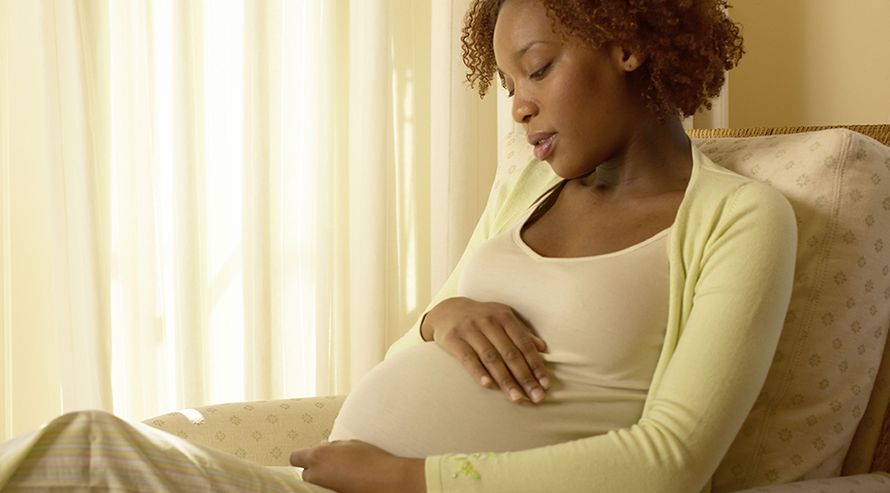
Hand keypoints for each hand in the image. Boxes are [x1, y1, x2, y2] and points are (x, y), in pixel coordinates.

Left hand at [290, 440, 424, 492]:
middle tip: (332, 465)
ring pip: (314, 484)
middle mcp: (315, 475)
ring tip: (341, 475)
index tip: (311, 456)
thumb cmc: (370, 460)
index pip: (295, 457)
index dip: (303, 456)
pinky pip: (325, 490)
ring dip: (322, 479)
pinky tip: (345, 482)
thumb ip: (332, 446)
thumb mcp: (350, 444)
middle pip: (305, 473)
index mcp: (317, 457)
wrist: (385, 481)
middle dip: (315, 469)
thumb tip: (323, 446)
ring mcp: (322, 489)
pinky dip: (331, 487)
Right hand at [422, 297, 549, 402]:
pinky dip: (478, 372)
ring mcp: (470, 330)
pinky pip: (467, 358)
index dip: (536, 365)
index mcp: (504, 317)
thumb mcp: (502, 318)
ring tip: (517, 398)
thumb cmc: (481, 319)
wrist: (447, 311)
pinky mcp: (453, 339)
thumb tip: (542, 348)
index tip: (545, 384)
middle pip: (510, 354)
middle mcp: (489, 322)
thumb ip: (521, 332)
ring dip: (505, 380)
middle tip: (537, 397)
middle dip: (525, 378)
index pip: (524, 344)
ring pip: (491, 358)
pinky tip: (488, 385)